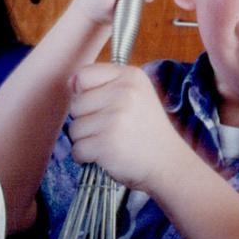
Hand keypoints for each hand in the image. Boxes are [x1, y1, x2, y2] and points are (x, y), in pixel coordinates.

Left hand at [65, 63, 187, 192]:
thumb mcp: (135, 95)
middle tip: (113, 129)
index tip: (104, 107)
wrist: (168, 164)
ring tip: (112, 142)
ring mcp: (115, 117)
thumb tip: (70, 82)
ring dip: (87, 140)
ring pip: (74, 128)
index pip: (83, 75)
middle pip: (76, 103)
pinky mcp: (107, 142)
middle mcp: (124, 92)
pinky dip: (87, 157)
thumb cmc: (146, 131)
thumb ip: (103, 84)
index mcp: (130, 76)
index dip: (86, 93)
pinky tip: (107, 156)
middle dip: (87, 121)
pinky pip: (77, 149)